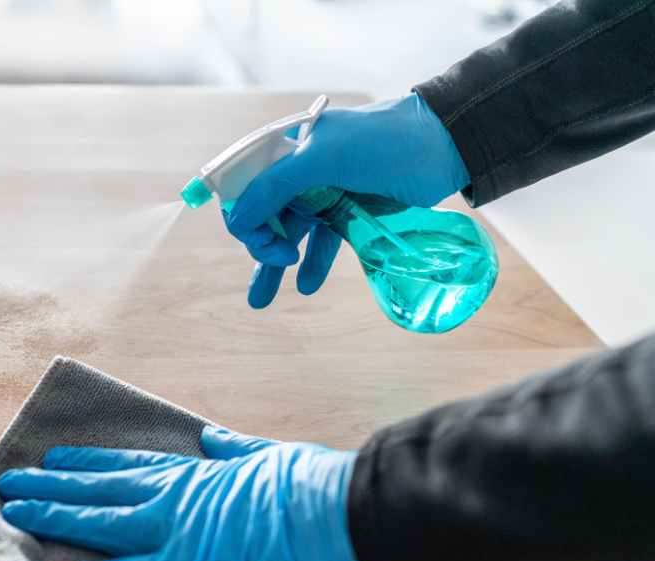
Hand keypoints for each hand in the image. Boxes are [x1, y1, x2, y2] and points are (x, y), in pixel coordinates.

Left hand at [0, 426, 375, 560]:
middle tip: (11, 482)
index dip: (86, 462)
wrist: (341, 512)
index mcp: (195, 472)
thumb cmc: (313, 484)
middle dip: (52, 485)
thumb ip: (234, 450)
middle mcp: (174, 495)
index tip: (55, 458)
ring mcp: (176, 530)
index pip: (127, 465)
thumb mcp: (269, 456)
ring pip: (99, 522)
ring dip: (53, 516)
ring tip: (14, 512)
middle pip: (99, 488)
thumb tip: (212, 437)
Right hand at [225, 93, 470, 307]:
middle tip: (279, 260)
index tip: (257, 238)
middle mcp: (299, 173)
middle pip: (262, 215)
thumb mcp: (324, 158)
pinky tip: (307, 285)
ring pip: (287, 235)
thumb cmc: (383, 142)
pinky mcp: (347, 214)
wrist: (442, 147)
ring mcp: (323, 195)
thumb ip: (276, 186)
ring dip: (273, 266)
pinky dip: (311, 265)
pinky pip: (320, 244)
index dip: (242, 214)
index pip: (245, 186)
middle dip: (259, 244)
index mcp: (287, 150)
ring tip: (262, 300)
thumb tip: (236, 220)